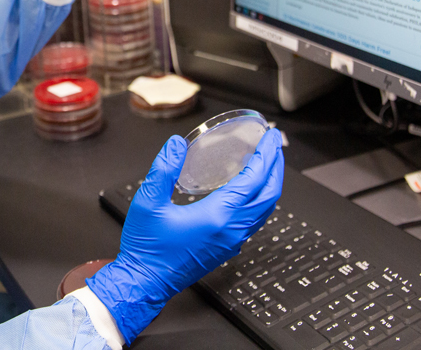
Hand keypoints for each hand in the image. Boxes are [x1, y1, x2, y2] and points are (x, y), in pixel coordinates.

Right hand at [87, 129, 283, 342]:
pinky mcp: (227, 248)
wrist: (145, 282)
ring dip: (270, 184)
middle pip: (269, 195)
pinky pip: (254, 220)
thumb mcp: (148, 202)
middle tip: (274, 145)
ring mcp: (232, 241)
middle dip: (275, 167)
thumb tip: (176, 144)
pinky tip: (248, 191)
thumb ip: (163, 170)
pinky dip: (260, 200)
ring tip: (266, 163)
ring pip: (265, 210)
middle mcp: (231, 230)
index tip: (270, 137)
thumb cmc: (147, 248)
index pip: (254, 180)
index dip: (266, 156)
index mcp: (217, 216)